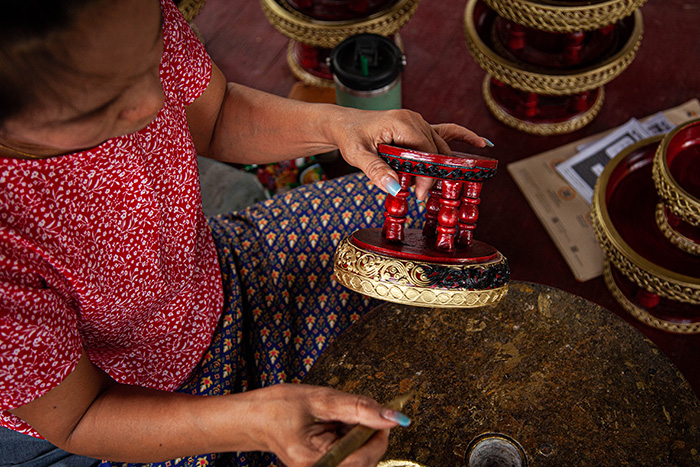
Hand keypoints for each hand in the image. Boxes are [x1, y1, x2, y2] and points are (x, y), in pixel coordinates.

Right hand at [250, 384, 407, 466]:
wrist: (254, 417)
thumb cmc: (278, 406)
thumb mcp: (320, 399)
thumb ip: (359, 408)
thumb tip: (392, 417)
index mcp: (315, 460)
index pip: (364, 457)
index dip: (379, 435)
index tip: (384, 414)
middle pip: (365, 461)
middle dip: (369, 435)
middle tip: (356, 411)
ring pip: (360, 459)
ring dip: (360, 437)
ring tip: (339, 418)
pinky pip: (349, 457)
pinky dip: (350, 440)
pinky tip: (337, 427)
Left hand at [329, 108, 490, 199]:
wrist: (344, 124)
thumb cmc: (350, 136)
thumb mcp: (358, 155)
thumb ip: (376, 171)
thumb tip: (397, 189)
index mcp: (401, 123)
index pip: (426, 151)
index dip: (427, 175)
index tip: (420, 194)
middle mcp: (414, 119)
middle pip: (437, 150)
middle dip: (433, 175)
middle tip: (423, 197)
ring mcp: (419, 122)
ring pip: (441, 147)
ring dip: (441, 167)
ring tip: (437, 187)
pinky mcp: (419, 128)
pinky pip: (446, 132)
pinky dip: (463, 138)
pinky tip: (482, 144)